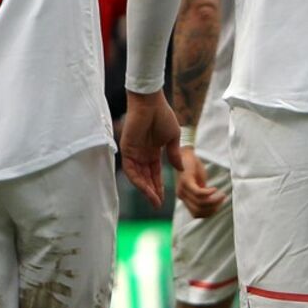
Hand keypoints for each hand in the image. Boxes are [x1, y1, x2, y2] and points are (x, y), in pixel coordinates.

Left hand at [120, 89, 183, 208]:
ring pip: (138, 176)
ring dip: (145, 189)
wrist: (151, 102)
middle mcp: (142, 154)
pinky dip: (138, 180)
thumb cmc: (163, 115)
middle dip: (152, 191)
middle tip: (158, 204)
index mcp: (152, 151)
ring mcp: (133, 153)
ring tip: (154, 200)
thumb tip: (180, 169)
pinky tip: (146, 189)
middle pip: (146, 178)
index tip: (164, 199)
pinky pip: (131, 170)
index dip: (159, 186)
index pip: (155, 173)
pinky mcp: (127, 150)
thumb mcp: (172, 138)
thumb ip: (174, 154)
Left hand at [176, 147, 225, 217]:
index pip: (196, 214)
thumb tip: (212, 203)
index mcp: (185, 198)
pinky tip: (215, 189)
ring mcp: (183, 190)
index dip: (209, 213)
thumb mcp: (199, 183)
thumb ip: (203, 194)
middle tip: (222, 200)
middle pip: (199, 211)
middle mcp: (182, 196)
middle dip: (213, 208)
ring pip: (200, 203)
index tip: (219, 206)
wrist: (186, 153)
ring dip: (213, 201)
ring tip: (221, 195)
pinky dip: (209, 193)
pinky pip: (199, 193)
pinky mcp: (186, 182)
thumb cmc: (193, 167)